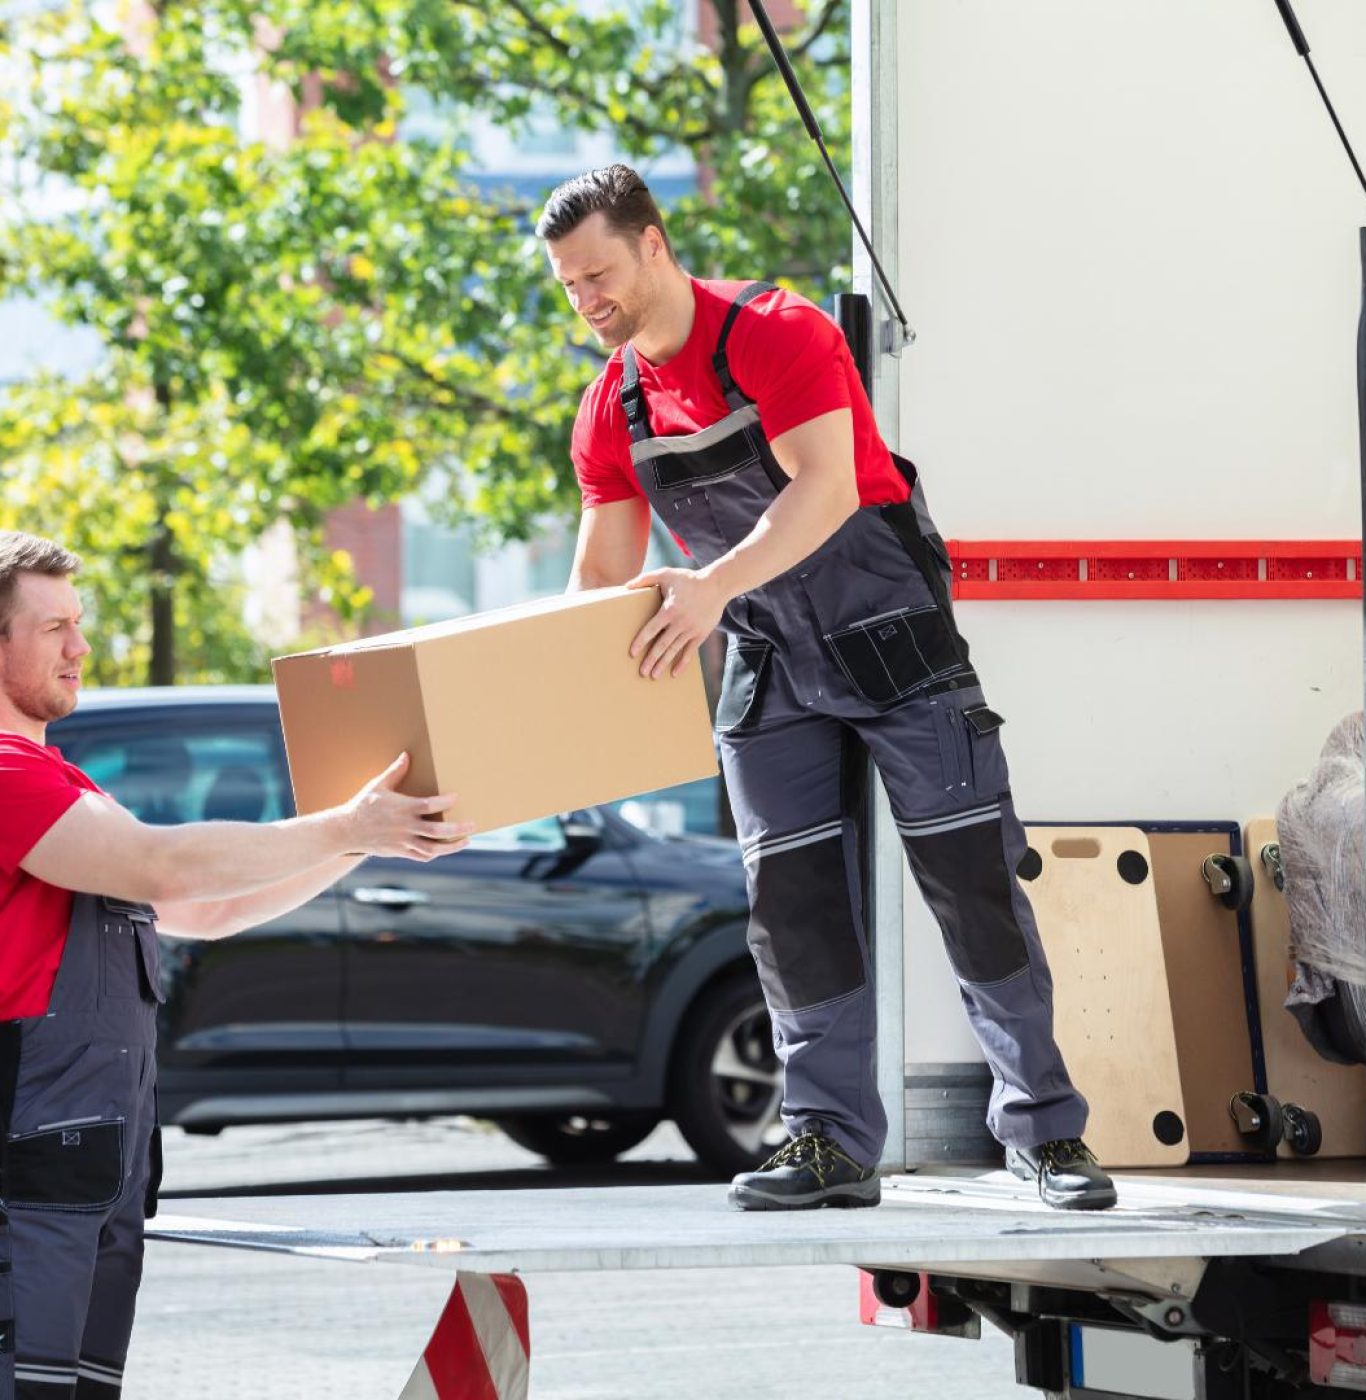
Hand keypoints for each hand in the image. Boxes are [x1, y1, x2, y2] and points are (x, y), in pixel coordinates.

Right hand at [338, 753, 473, 860]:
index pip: (429, 806)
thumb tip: (406, 755)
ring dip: (452, 847)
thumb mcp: (378, 786)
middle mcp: (405, 827)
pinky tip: (444, 848)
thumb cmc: (363, 805)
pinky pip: (421, 856)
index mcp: (402, 808)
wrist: (346, 831)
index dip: (444, 802)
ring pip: (432, 848)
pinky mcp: (400, 852)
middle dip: (458, 829)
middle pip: (437, 831)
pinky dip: (435, 853)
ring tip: (466, 840)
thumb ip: (395, 772)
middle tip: (473, 825)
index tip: (457, 797)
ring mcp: (403, 842)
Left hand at [627, 568, 727, 678]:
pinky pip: (690, 652)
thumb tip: (626, 586)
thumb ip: (646, 579)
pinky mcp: (701, 634)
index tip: (632, 653)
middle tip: (642, 672)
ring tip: (653, 676)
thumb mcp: (666, 574)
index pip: (651, 630)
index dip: (641, 642)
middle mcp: (679, 623)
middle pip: (662, 645)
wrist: (717, 585)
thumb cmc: (689, 579)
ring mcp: (691, 630)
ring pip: (674, 651)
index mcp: (669, 610)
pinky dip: (682, 663)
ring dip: (663, 664)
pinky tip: (674, 673)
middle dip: (651, 660)